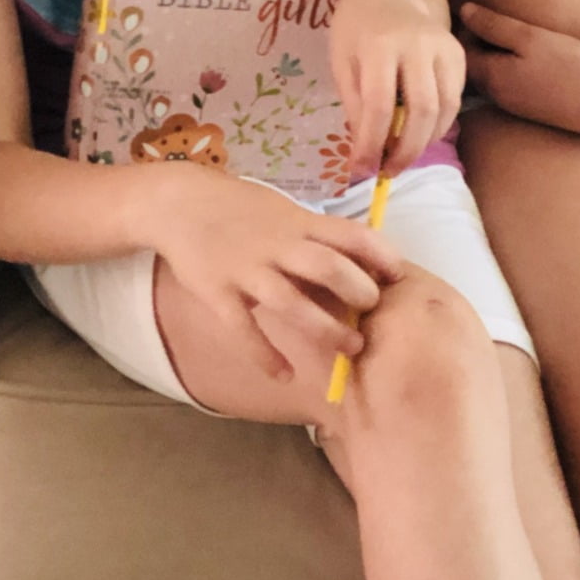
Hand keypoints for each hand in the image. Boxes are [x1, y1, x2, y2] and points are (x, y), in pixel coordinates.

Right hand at [152, 164, 402, 383]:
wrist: (180, 204)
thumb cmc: (242, 208)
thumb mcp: (284, 210)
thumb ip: (315, 234)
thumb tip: (358, 259)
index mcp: (298, 221)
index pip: (349, 234)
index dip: (380, 254)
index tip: (399, 275)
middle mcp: (276, 245)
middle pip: (327, 268)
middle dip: (357, 292)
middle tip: (374, 313)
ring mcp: (245, 269)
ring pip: (290, 303)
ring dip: (324, 329)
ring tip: (350, 348)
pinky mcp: (217, 293)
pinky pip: (242, 329)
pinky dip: (264, 354)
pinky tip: (284, 375)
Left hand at [329, 0, 465, 179]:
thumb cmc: (356, 32)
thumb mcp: (342, 64)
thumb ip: (354, 105)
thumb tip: (366, 153)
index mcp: (380, 44)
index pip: (380, 105)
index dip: (371, 143)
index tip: (361, 169)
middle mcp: (418, 44)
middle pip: (421, 110)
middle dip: (406, 150)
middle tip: (388, 172)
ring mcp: (444, 47)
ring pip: (444, 108)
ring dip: (424, 142)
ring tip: (402, 156)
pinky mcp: (459, 54)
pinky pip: (454, 100)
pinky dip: (438, 125)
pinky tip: (419, 134)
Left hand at [459, 2, 579, 135]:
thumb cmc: (570, 63)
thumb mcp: (529, 36)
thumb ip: (494, 24)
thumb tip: (463, 10)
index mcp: (491, 77)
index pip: (461, 51)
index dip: (468, 28)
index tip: (486, 11)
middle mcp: (497, 97)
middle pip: (475, 66)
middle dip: (480, 42)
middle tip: (500, 20)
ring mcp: (516, 107)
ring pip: (493, 77)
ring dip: (497, 56)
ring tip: (517, 34)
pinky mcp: (534, 111)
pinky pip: (511, 86)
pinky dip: (513, 70)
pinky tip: (535, 57)